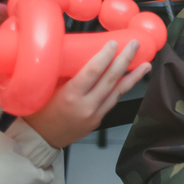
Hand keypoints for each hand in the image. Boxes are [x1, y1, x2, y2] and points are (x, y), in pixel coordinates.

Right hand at [23, 39, 149, 148]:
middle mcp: (86, 105)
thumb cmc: (37, 114)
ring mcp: (94, 115)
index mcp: (70, 95)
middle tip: (135, 45)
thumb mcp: (46, 90)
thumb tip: (80, 54)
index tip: (114, 43)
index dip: (106, 55)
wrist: (38, 140)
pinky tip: (130, 80)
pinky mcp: (98, 120)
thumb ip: (64, 74)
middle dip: (125, 59)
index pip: (94, 71)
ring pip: (118, 92)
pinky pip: (112, 101)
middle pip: (111, 78)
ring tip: (146, 64)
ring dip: (134, 76)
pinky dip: (122, 89)